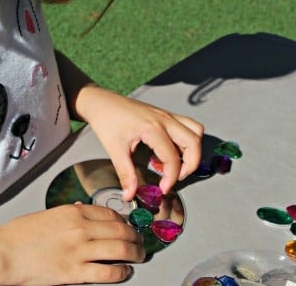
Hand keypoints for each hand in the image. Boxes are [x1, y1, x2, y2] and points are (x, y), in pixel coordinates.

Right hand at [0, 204, 143, 284]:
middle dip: (135, 237)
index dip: (124, 222)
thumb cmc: (17, 235)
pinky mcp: (75, 272)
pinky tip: (125, 272)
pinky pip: (108, 272)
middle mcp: (80, 229)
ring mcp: (79, 250)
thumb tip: (82, 211)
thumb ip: (67, 214)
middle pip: (120, 231)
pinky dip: (122, 273)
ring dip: (135, 254)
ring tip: (138, 256)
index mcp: (71, 212)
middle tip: (140, 242)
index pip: (109, 214)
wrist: (3, 254)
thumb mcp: (45, 215)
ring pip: (120, 250)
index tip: (127, 226)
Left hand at [77, 85, 202, 199]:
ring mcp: (166, 115)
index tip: (163, 188)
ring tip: (176, 163)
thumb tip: (130, 194)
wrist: (100, 102)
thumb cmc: (106, 120)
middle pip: (194, 143)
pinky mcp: (164, 114)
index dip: (171, 178)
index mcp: (152, 128)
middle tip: (175, 177)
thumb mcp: (114, 149)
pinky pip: (187, 125)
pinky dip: (186, 140)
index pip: (172, 158)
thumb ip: (125, 174)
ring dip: (192, 150)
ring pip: (195, 131)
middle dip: (191, 165)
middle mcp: (164, 119)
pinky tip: (167, 150)